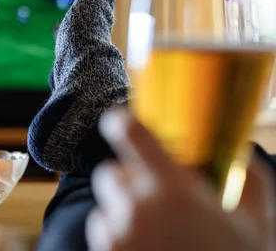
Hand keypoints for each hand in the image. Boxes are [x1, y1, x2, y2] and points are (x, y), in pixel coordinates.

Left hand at [85, 109, 275, 250]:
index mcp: (172, 190)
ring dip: (122, 213)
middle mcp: (136, 209)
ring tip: (155, 236)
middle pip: (110, 172)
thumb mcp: (258, 226)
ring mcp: (117, 237)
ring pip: (105, 207)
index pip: (129, 132)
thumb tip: (241, 155)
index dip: (122, 122)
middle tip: (155, 199)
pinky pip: (102, 235)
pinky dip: (117, 239)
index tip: (121, 122)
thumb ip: (251, 182)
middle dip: (129, 181)